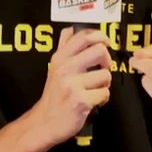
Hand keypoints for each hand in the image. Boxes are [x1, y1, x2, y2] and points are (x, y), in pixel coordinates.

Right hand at [29, 27, 112, 147]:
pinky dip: (102, 99)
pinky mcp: (80, 101)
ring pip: (106, 74)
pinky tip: (93, 102)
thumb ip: (63, 47)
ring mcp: (72, 85)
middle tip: (102, 70)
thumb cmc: (53, 95)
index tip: (105, 43)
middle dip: (107, 61)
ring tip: (94, 90)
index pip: (84, 36)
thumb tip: (70, 29)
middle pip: (100, 50)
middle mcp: (65, 68)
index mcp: (60, 58)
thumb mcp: (54, 67)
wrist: (44, 122)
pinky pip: (104, 93)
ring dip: (105, 84)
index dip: (100, 36)